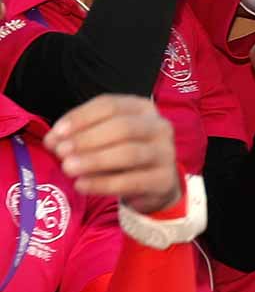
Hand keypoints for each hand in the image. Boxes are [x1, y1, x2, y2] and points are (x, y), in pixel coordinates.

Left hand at [44, 95, 179, 212]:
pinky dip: (103, 184)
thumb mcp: (104, 137)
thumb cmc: (123, 153)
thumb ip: (79, 135)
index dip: (81, 118)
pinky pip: (131, 181)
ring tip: (68, 168)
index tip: (56, 134)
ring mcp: (165, 153)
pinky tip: (82, 185)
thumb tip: (53, 141)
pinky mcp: (163, 179)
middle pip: (123, 127)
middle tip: (61, 152)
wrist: (153, 184)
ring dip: (94, 160)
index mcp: (142, 108)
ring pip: (129, 153)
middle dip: (87, 139)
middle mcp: (159, 127)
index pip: (110, 105)